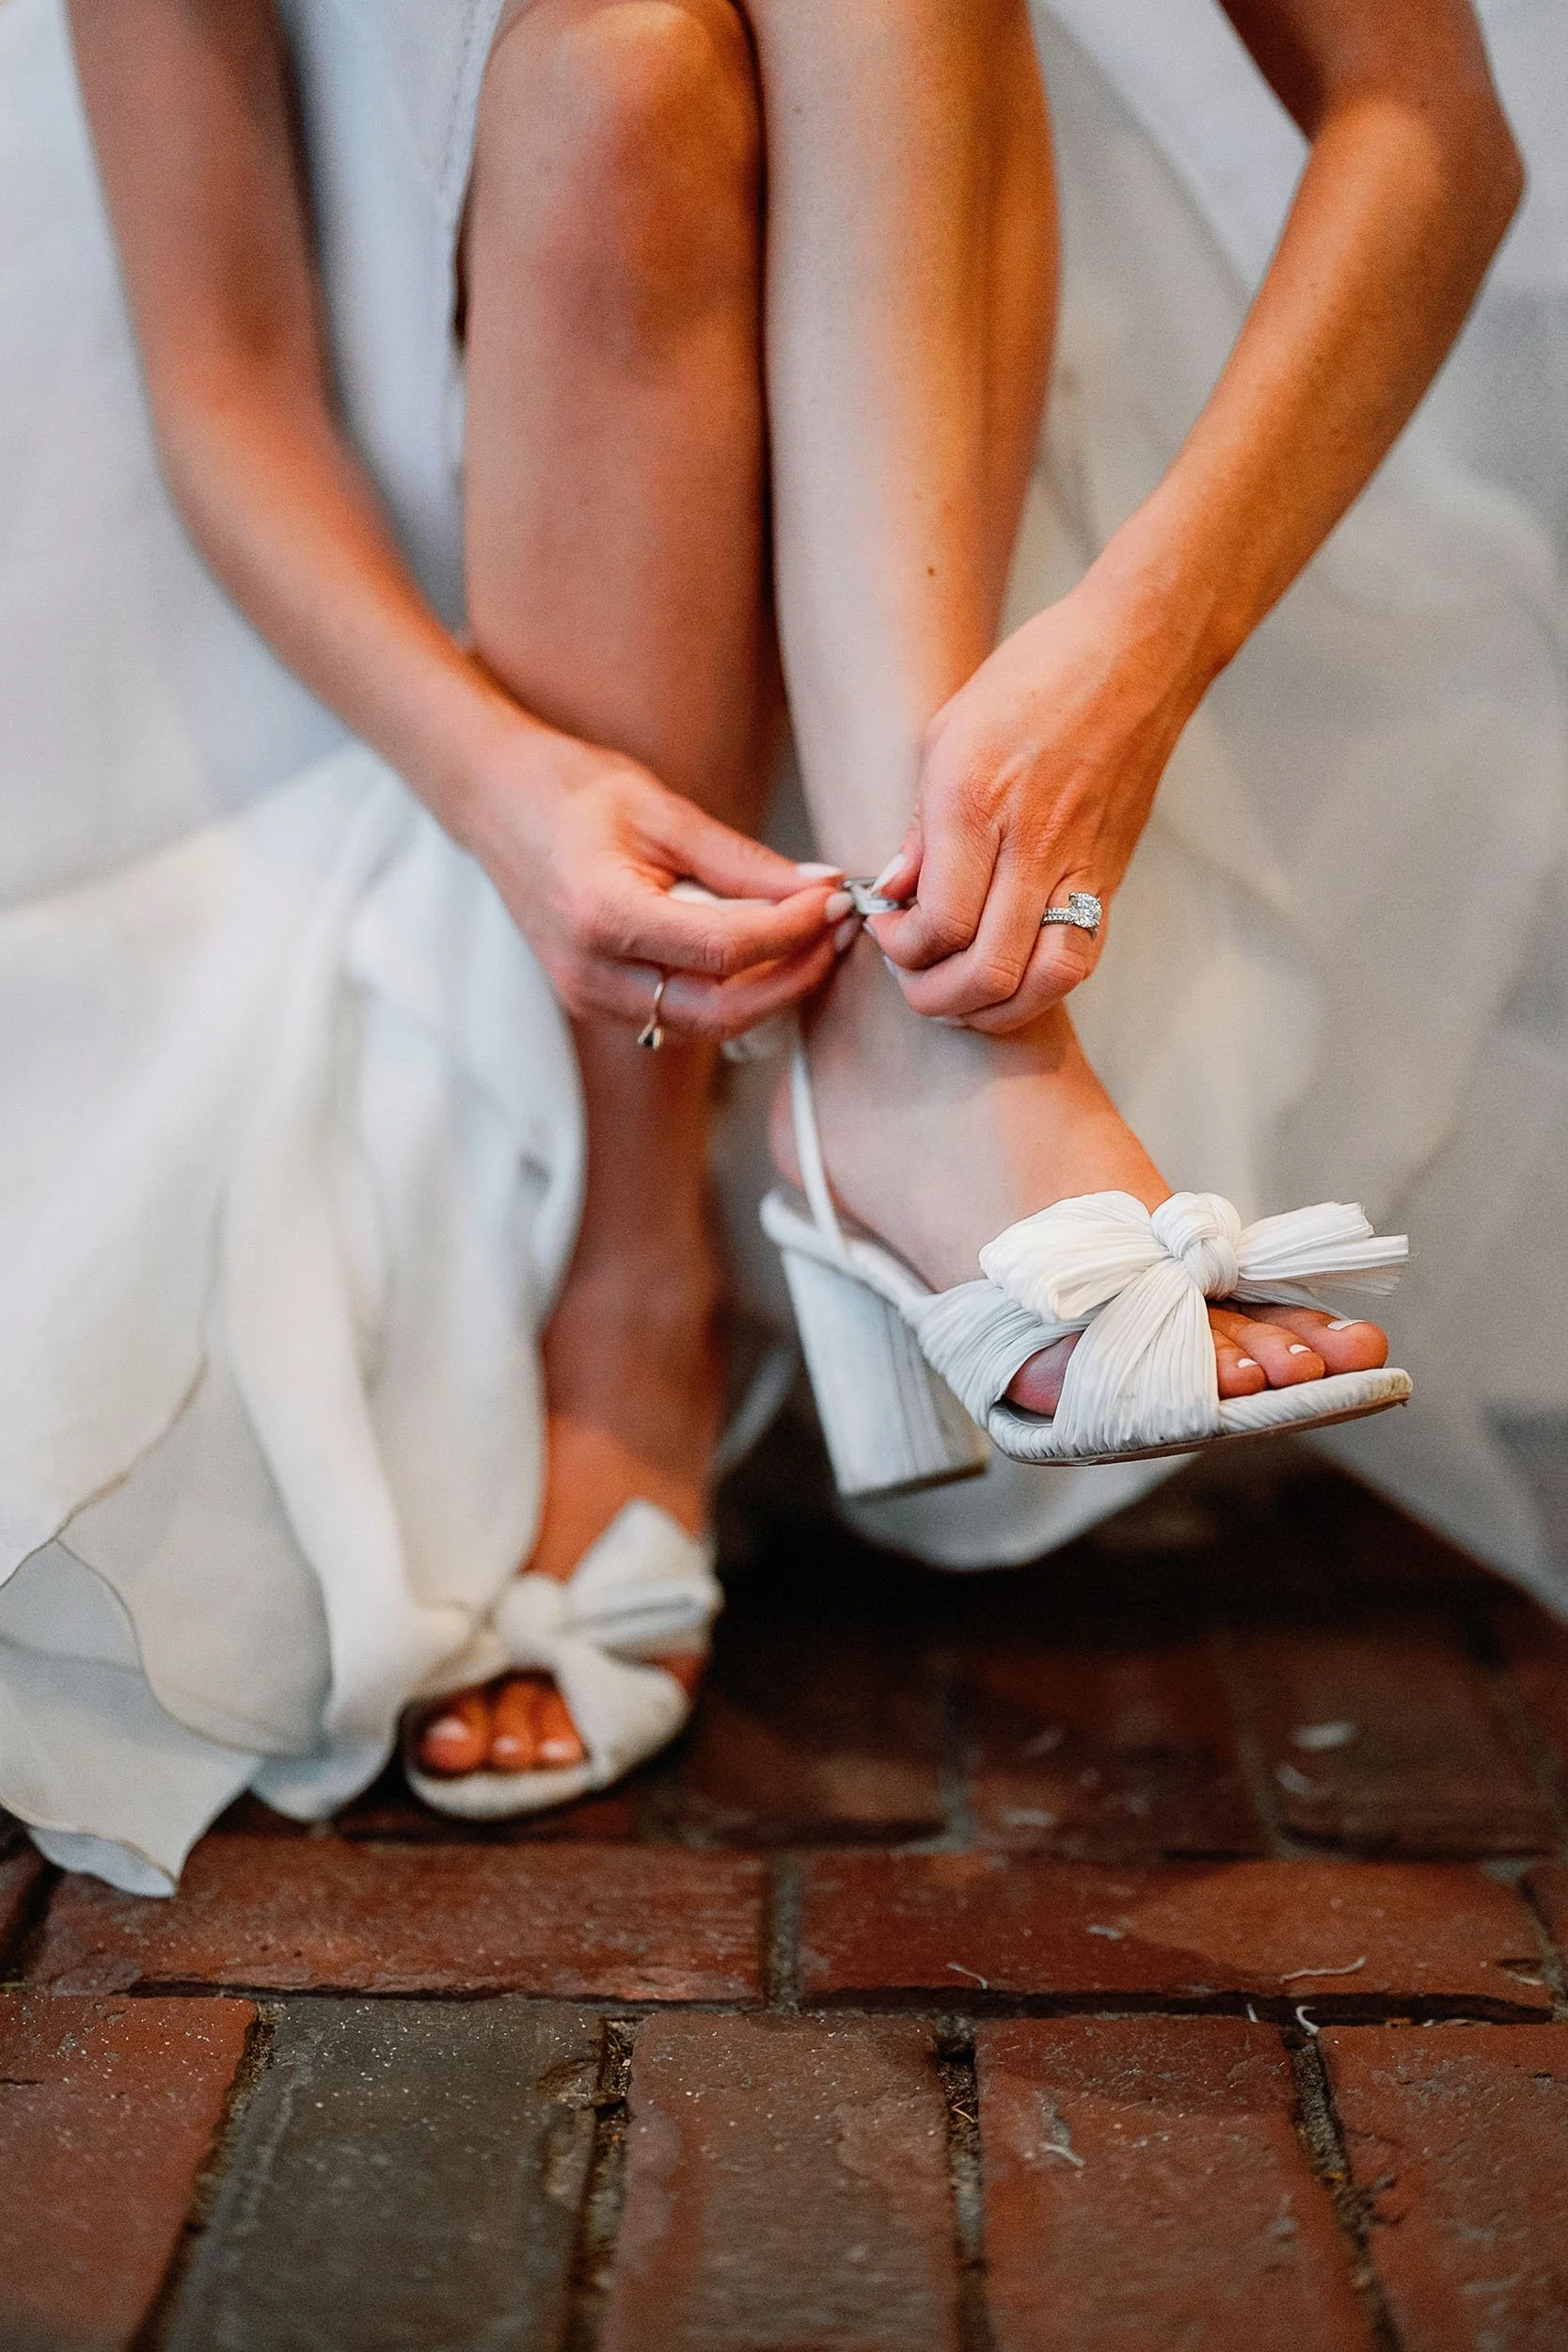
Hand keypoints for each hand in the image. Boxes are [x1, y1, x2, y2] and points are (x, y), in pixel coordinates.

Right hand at [460, 721, 847, 1040]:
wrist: (497, 804)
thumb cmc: (573, 793)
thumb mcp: (664, 810)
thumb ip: (743, 862)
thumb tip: (817, 888)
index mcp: (604, 915)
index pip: (726, 950)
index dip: (793, 931)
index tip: (837, 900)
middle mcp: (592, 973)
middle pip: (723, 1010)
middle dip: (796, 976)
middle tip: (839, 931)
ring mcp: (589, 998)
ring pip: (707, 1026)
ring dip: (771, 992)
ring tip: (812, 939)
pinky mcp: (595, 1003)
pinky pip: (681, 1018)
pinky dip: (733, 995)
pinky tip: (764, 955)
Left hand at [870, 570, 1210, 1031]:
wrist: (1138, 652)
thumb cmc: (1035, 678)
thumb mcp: (945, 735)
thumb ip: (919, 829)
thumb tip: (896, 895)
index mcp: (975, 802)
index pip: (939, 923)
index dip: (902, 949)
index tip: (888, 930)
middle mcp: (1031, 842)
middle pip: (989, 970)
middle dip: (937, 997)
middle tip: (913, 975)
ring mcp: (1081, 863)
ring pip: (1045, 981)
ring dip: (993, 1008)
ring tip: (959, 991)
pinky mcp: (1111, 873)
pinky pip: (1080, 955)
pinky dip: (1038, 985)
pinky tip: (1007, 973)